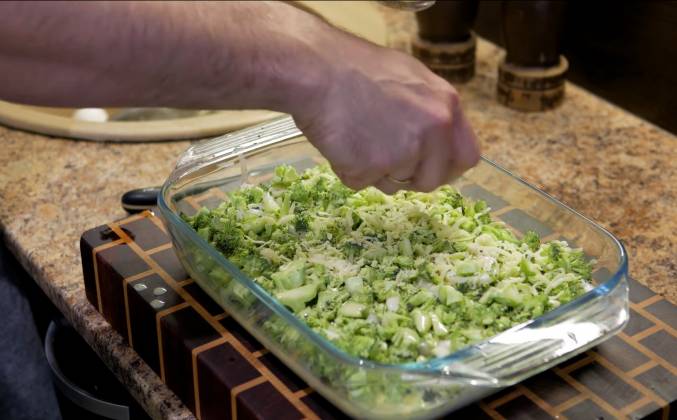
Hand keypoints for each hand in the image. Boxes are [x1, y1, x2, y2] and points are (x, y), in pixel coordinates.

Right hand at [292, 31, 479, 193]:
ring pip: (395, 185)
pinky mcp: (370, 169)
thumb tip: (436, 136)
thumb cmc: (356, 68)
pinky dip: (349, 169)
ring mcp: (402, 153)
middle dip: (411, 177)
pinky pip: (362, 183)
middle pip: (432, 179)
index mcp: (446, 107)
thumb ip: (430, 110)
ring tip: (357, 138)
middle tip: (386, 160)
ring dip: (376, 172)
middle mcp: (432, 132)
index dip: (447, 167)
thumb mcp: (410, 78)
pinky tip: (342, 142)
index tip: (432, 169)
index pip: (467, 156)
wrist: (317, 70)